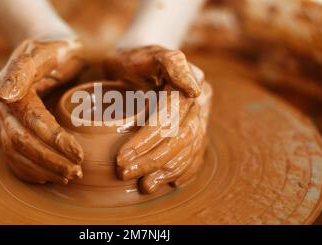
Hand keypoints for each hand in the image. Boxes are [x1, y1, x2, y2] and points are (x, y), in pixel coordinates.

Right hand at [0, 38, 84, 183]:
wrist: (50, 49)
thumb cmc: (54, 48)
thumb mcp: (44, 50)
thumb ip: (22, 69)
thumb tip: (4, 96)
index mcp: (10, 88)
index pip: (32, 122)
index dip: (54, 140)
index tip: (79, 154)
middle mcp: (3, 106)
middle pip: (22, 142)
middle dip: (49, 161)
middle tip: (76, 172)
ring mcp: (5, 118)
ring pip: (17, 152)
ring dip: (41, 169)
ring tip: (68, 177)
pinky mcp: (12, 127)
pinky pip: (14, 155)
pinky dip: (29, 170)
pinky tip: (47, 178)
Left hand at [104, 45, 208, 193]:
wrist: (138, 61)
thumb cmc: (134, 58)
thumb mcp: (144, 53)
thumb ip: (170, 63)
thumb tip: (194, 89)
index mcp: (190, 80)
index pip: (168, 117)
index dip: (146, 141)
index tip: (121, 158)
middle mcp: (200, 99)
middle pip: (180, 136)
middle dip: (152, 160)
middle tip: (125, 173)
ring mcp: (200, 114)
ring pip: (189, 148)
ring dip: (167, 170)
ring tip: (145, 186)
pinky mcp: (196, 126)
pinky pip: (196, 152)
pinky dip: (184, 170)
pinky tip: (170, 182)